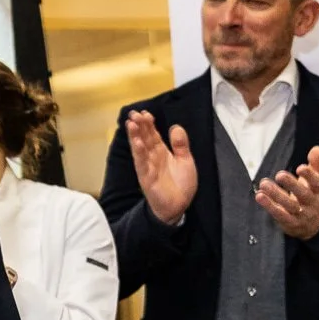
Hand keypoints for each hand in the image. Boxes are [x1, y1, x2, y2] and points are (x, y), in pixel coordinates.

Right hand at [124, 110, 197, 226]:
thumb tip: (176, 126)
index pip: (153, 135)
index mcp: (162, 152)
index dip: (149, 124)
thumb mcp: (186, 161)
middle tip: (134, 113)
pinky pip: (142, 163)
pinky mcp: (147, 177)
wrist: (179, 206)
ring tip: (131, 124)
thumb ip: (181, 145)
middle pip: (144, 138)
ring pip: (140, 148)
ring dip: (135, 136)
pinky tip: (137, 143)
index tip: (146, 113)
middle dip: (139, 125)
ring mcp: (148, 167)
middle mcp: (153, 157)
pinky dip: (139, 153)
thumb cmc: (181, 185)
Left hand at [256, 146, 318, 239]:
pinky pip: (280, 215)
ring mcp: (302, 215)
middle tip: (280, 174)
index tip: (301, 167)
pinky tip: (259, 196)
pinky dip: (269, 206)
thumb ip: (316, 164)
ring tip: (264, 184)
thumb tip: (317, 148)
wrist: (314, 225)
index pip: (317, 183)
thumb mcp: (317, 181)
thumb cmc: (312, 195)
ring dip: (276, 195)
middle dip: (292, 184)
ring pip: (290, 206)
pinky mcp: (290, 223)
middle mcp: (312, 203)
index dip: (310, 175)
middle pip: (304, 194)